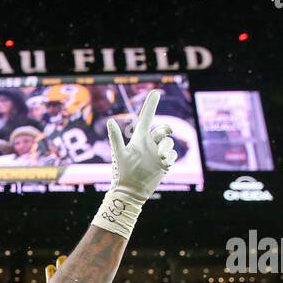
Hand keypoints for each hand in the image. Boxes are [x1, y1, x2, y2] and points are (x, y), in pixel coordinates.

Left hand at [92, 90, 175, 238]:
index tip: (156, 92)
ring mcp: (158, 154)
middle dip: (166, 129)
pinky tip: (163, 164)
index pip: (147, 118)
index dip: (151, 105)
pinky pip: (173, 155)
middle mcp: (149, 144)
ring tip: (160, 158)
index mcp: (139, 139)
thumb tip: (109, 121)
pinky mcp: (165, 164)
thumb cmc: (122, 172)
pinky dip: (170, 158)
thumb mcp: (119, 154)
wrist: (130, 191)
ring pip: (169, 143)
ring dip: (167, 148)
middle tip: (167, 131)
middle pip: (163, 129)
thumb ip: (115, 137)